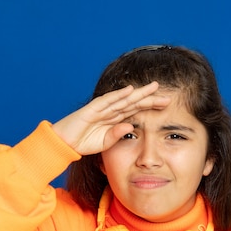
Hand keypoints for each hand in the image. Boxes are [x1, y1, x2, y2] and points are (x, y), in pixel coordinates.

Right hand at [52, 82, 169, 155]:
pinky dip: (119, 95)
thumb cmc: (82, 143)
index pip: (135, 110)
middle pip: (133, 102)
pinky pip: (107, 101)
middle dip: (150, 98)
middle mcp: (110, 111)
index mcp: (114, 119)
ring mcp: (101, 108)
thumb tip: (131, 127)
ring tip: (154, 87)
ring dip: (139, 93)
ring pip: (124, 99)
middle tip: (166, 95)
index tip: (166, 106)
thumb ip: (117, 135)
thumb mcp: (105, 143)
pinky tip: (130, 90)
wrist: (64, 144)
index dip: (150, 106)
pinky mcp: (91, 109)